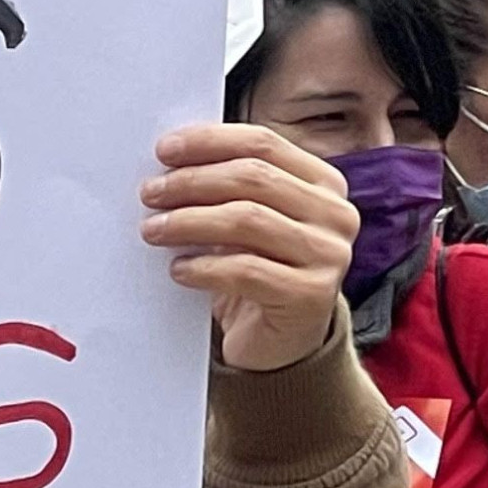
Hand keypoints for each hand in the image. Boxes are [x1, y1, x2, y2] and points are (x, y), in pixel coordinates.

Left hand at [141, 121, 355, 371]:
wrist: (283, 345)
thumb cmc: (262, 271)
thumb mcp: (254, 220)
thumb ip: (231, 187)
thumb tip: (172, 162)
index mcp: (325, 182)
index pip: (263, 143)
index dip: (211, 141)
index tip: (166, 149)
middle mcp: (335, 214)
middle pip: (253, 177)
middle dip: (193, 181)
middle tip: (151, 192)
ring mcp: (328, 255)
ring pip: (247, 219)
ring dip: (190, 221)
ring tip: (155, 230)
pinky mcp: (310, 296)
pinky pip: (245, 270)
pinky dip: (203, 267)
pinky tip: (178, 269)